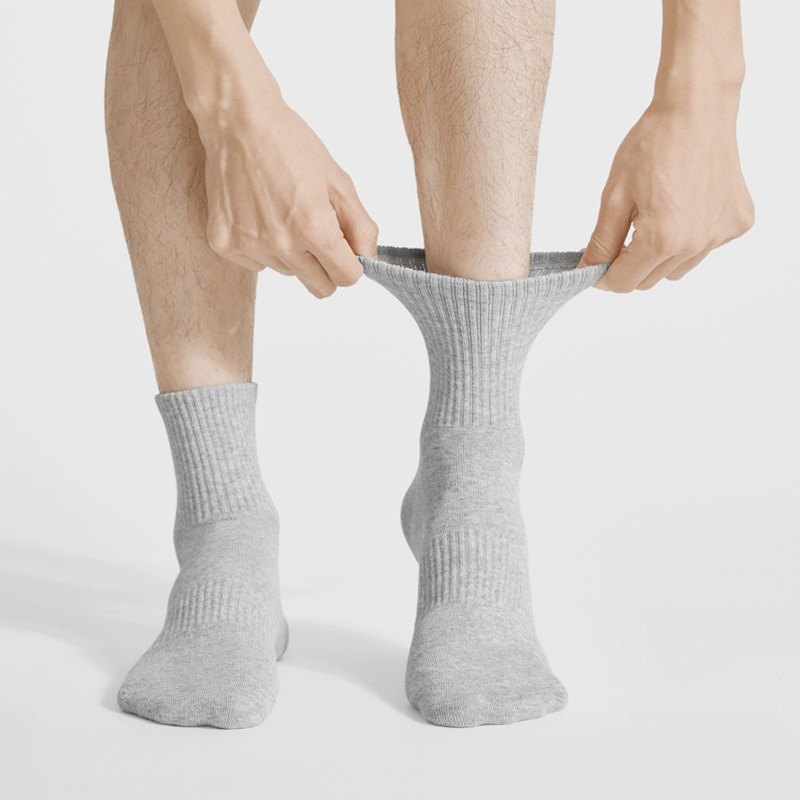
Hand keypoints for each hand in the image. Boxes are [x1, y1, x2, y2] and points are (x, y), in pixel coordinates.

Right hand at [197, 91, 378, 297]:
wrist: (239, 121)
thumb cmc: (290, 144)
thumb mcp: (339, 182)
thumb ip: (361, 227)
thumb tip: (369, 261)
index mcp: (312, 227)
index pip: (346, 279)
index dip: (352, 266)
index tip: (347, 252)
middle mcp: (280, 243)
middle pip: (319, 287)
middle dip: (326, 267)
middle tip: (318, 234)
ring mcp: (249, 245)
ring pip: (288, 273)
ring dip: (293, 253)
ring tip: (283, 212)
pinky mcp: (224, 243)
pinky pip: (258, 265)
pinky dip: (264, 247)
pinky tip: (259, 214)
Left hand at [576, 99, 754, 291]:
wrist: (697, 109)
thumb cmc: (654, 144)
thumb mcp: (615, 195)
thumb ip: (601, 241)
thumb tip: (589, 271)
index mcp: (662, 239)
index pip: (624, 283)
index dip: (603, 278)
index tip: (594, 268)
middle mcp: (695, 244)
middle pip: (649, 280)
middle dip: (629, 265)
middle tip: (621, 235)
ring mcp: (720, 235)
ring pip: (675, 269)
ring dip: (658, 256)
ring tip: (654, 216)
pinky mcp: (736, 223)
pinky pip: (702, 249)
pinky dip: (687, 239)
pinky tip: (682, 206)